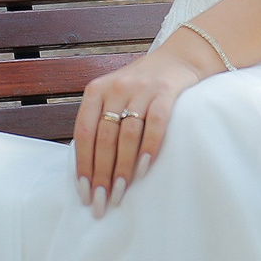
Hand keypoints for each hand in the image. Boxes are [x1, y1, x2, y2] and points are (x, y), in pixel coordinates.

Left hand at [74, 31, 219, 216]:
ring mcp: (141, 89)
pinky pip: (155, 123)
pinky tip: (143, 170)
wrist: (178, 58)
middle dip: (101, 174)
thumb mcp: (113, 96)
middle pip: (103, 137)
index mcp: (96, 90)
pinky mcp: (166, 92)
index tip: (84, 192)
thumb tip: (89, 169)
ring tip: (120, 193)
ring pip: (127, 134)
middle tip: (101, 202)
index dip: (83, 164)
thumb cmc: (140, 87)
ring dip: (122, 167)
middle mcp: (116, 88)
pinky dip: (149, 148)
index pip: (83, 133)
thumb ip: (101, 123)